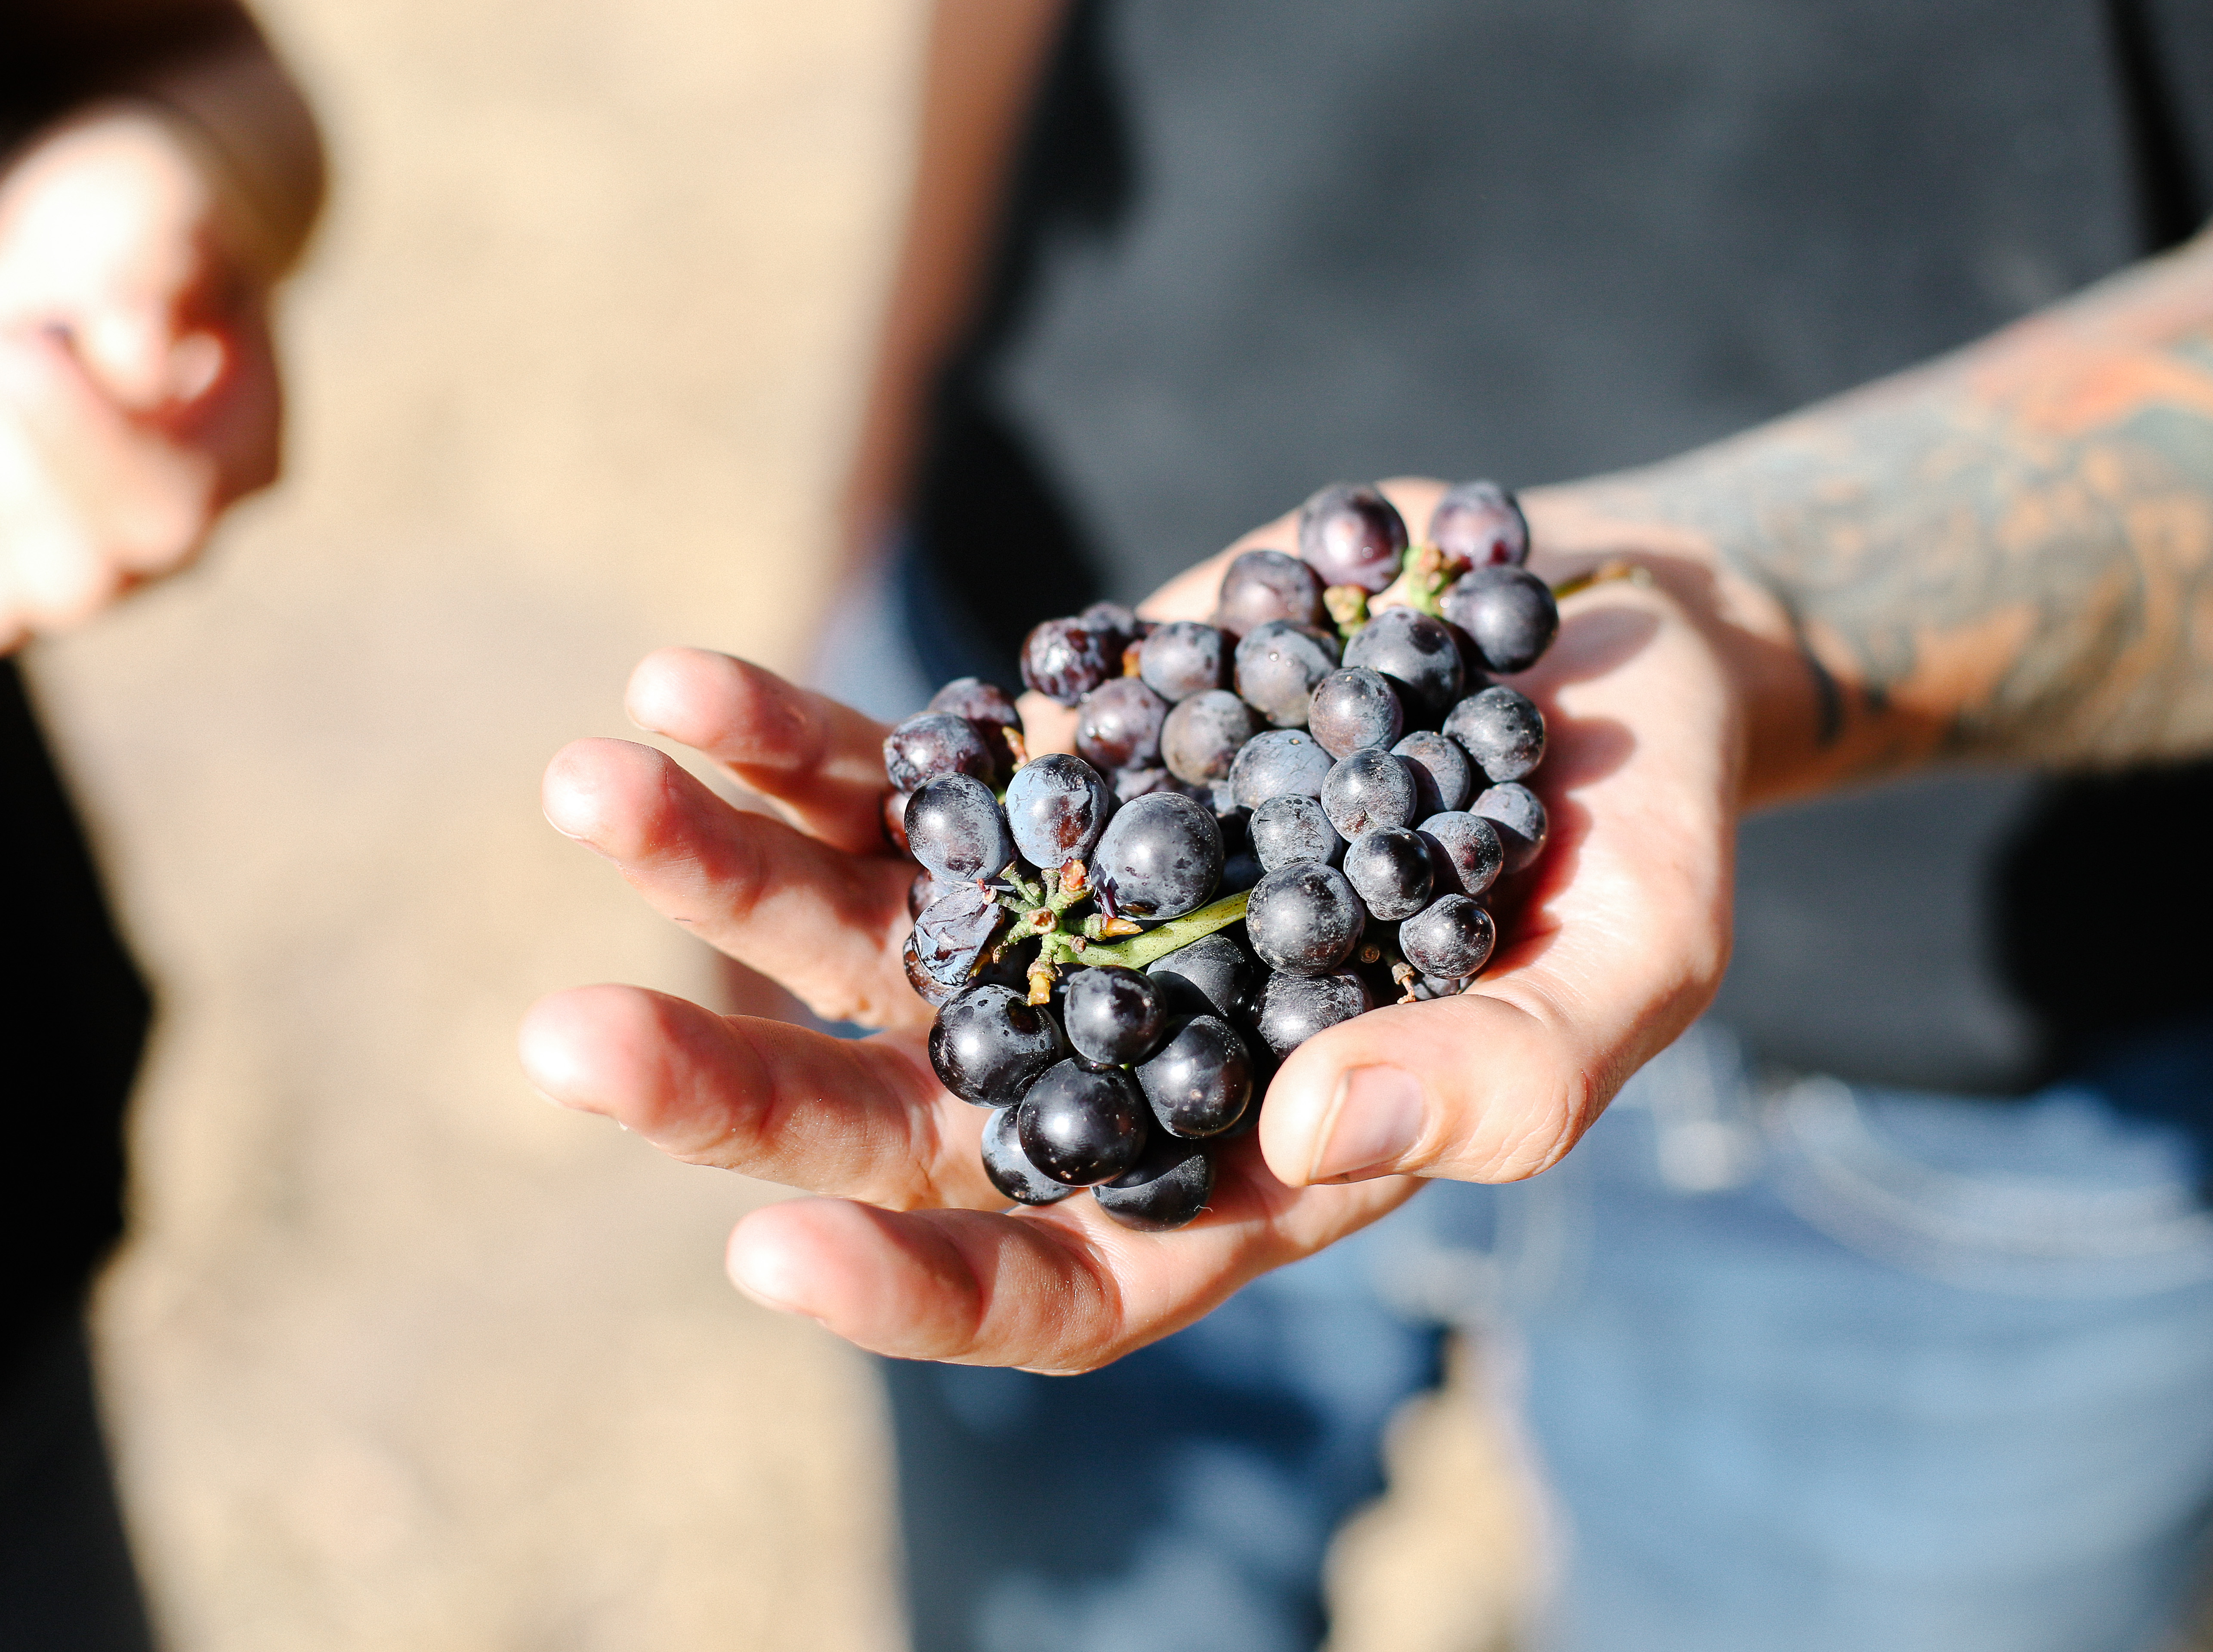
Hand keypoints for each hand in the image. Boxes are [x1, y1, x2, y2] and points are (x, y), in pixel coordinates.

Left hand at [0, 104, 283, 656]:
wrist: (73, 244)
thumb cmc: (134, 215)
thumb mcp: (159, 199)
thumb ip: (160, 263)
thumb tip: (130, 351)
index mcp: (241, 456)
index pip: (168, 511)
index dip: (79, 448)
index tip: (14, 343)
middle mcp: (169, 542)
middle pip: (74, 584)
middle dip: (1, 467)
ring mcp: (76, 564)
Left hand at [520, 481, 1747, 1371]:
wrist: (1595, 641)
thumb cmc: (1646, 830)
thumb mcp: (1644, 957)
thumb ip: (1517, 1077)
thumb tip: (1318, 1138)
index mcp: (1248, 1162)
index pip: (1059, 1280)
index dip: (919, 1291)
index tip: (769, 1249)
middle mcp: (1120, 1056)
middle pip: (893, 1118)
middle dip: (731, 1092)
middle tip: (566, 1040)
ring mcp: (1057, 910)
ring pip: (846, 933)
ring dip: (711, 873)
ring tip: (589, 782)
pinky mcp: (1040, 772)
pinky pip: (879, 775)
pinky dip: (782, 737)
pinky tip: (675, 681)